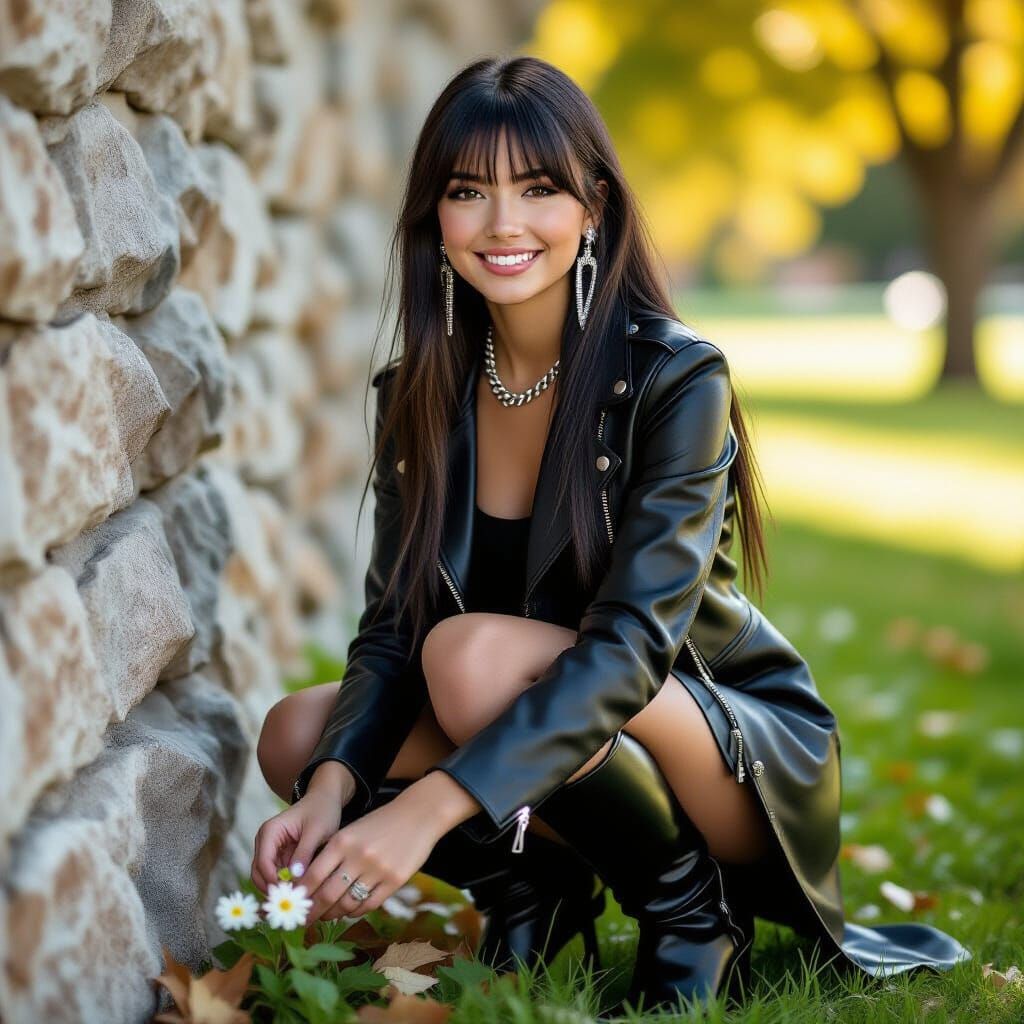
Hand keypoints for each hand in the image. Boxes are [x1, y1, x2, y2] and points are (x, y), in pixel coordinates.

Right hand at [250, 787, 342, 894]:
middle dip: (273, 890)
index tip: (289, 896)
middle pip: (260, 874)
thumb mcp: (316, 830)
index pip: (263, 863)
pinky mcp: (280, 858)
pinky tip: (300, 895)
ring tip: (297, 903)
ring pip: (267, 879)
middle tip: (292, 905)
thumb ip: (304, 852)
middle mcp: (265, 843)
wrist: (326, 800)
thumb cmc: (322, 810)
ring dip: (280, 891)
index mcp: (269, 832)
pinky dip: (286, 887)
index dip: (273, 881)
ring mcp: (271, 851)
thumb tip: (294, 877)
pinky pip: (278, 877)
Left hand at [299, 789, 446, 923]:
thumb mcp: (352, 830)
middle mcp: (357, 856)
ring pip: (347, 904)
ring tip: (328, 916)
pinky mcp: (395, 881)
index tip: (294, 904)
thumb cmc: (381, 823)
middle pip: (327, 894)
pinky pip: (369, 905)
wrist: (418, 815)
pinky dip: (355, 912)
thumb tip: (311, 886)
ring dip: (334, 914)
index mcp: (342, 841)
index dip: (301, 895)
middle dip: (313, 911)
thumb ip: (333, 855)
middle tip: (306, 919)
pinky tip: (350, 911)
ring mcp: (377, 870)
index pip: (313, 876)